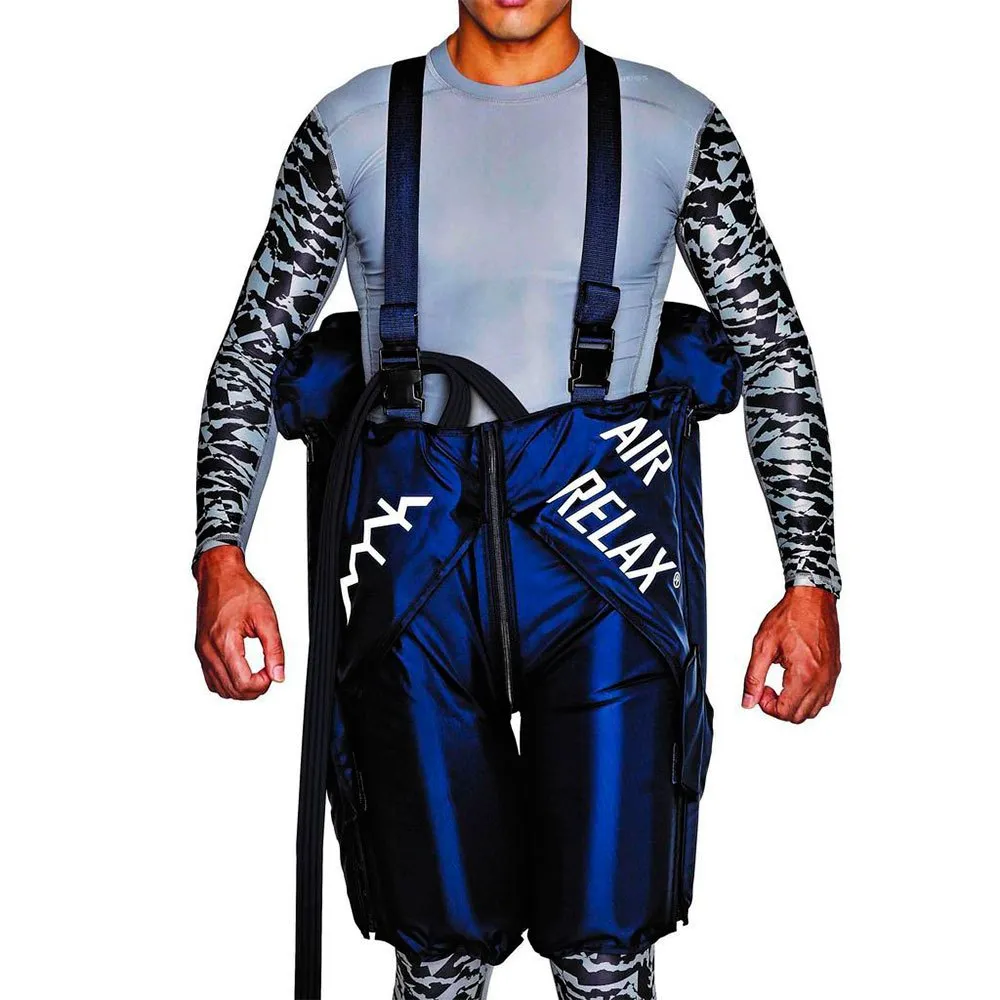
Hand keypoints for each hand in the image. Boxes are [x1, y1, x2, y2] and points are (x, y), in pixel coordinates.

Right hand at [194, 545, 284, 698]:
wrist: (219, 575)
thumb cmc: (240, 590)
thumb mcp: (267, 617)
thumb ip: (275, 649)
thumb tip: (278, 675)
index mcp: (225, 641)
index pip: (242, 683)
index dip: (262, 684)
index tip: (271, 673)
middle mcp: (208, 650)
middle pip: (231, 690)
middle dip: (254, 689)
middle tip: (268, 674)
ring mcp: (202, 651)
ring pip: (219, 689)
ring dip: (240, 689)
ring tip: (257, 673)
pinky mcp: (200, 650)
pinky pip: (211, 678)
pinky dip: (227, 682)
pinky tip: (241, 671)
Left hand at [742, 585, 840, 723]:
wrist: (813, 599)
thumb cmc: (791, 616)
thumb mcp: (763, 645)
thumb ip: (754, 677)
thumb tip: (748, 701)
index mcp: (804, 674)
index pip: (785, 712)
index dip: (767, 706)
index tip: (761, 691)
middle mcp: (822, 679)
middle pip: (800, 716)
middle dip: (779, 708)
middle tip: (768, 689)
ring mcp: (831, 676)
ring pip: (814, 710)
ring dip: (794, 705)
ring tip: (781, 685)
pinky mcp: (835, 671)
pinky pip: (825, 698)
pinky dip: (809, 698)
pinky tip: (795, 682)